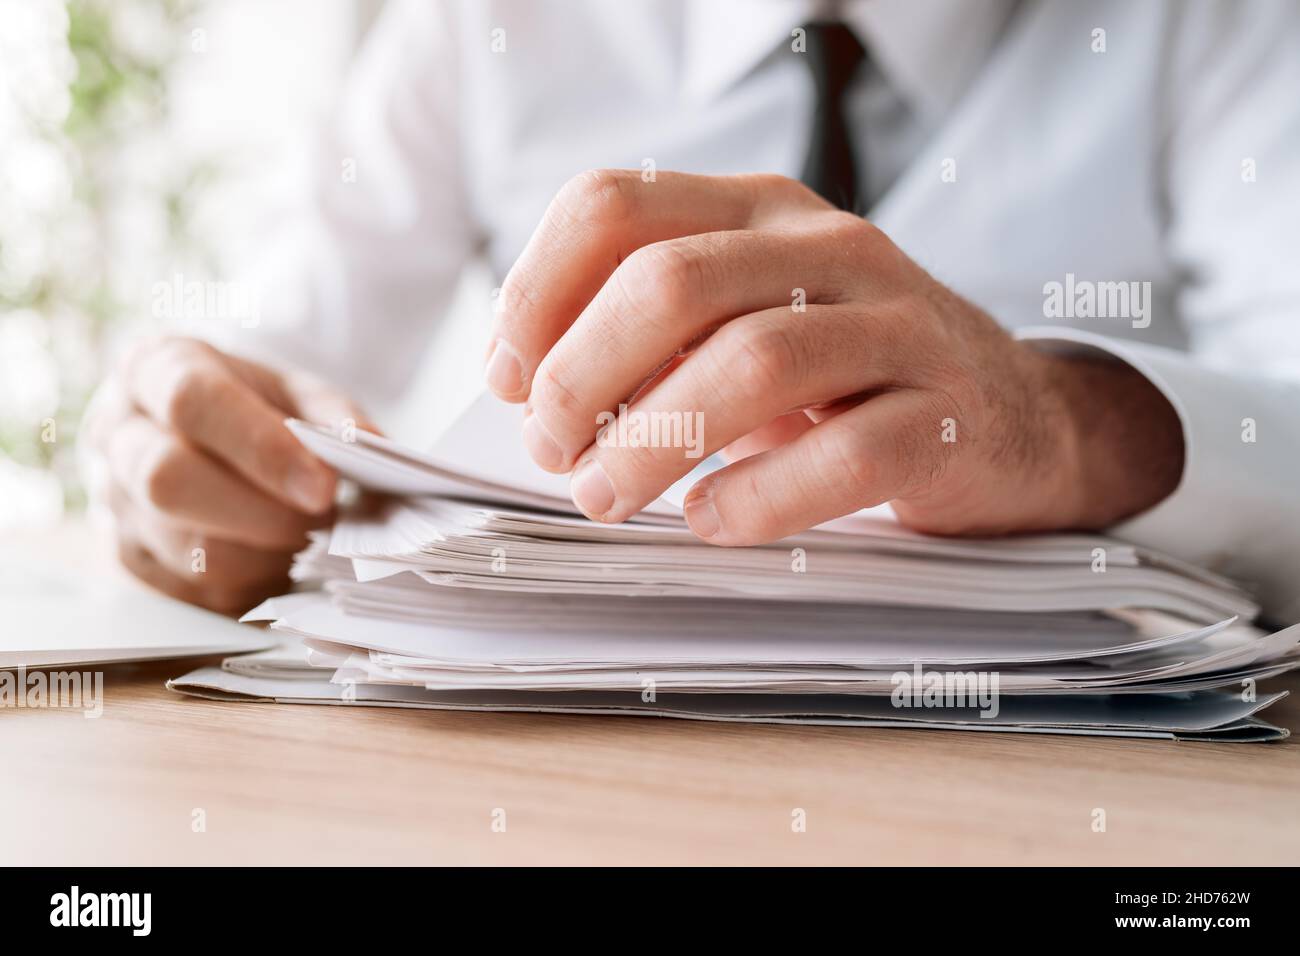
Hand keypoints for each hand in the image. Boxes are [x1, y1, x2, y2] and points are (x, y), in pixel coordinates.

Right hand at [86, 336, 374, 612]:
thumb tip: (367, 447)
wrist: (200, 434)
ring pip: (185, 548)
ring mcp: (113, 501)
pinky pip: (195, 588)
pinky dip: (253, 579)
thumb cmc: (251, 407)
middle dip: (262, 511)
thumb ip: (331, 415)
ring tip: (309, 534)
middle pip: (167, 481)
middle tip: (324, 518)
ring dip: (265, 552)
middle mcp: (116, 434)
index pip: (192, 402)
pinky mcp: (130, 558)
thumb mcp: (294, 391)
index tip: (324, 485)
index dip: (261, 448)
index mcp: (153, 369)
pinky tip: (279, 557)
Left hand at [486, 170, 1183, 542]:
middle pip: (670, 282)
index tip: (505, 376)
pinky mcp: (949, 414)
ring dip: (651, 442)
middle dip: (579, 376)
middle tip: (553, 449)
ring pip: (752, 362)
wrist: (1015, 416)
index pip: (614, 205)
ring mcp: (898, 325)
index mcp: (759, 209)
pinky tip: (713, 521)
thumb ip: (649, 330)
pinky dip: (759, 497)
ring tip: (605, 496)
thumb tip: (522, 373)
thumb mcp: (745, 322)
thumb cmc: (849, 378)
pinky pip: (847, 453)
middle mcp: (828, 247)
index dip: (536, 292)